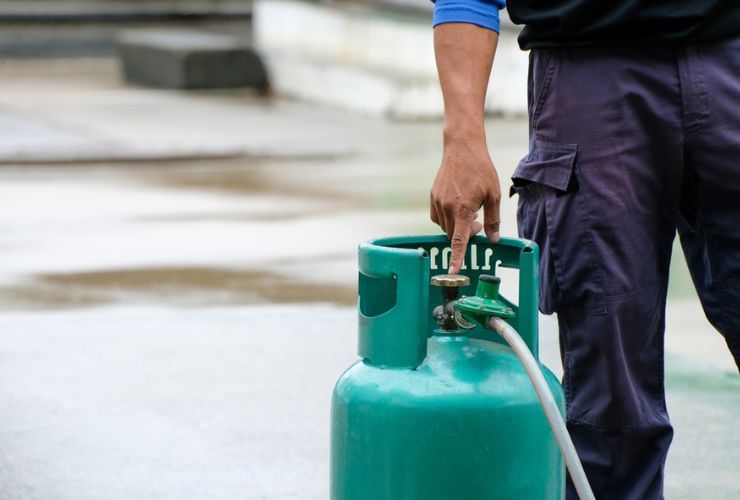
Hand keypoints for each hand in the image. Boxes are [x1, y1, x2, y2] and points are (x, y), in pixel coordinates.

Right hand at [430, 136, 500, 273]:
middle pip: (453, 235)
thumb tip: (493, 240)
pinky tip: (458, 207)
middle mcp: (447, 207)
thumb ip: (493, 220)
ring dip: (457, 227)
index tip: (453, 271)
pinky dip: (448, 219)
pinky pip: (438, 218)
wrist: (462, 148)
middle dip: (466, 235)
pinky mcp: (433, 197)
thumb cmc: (481, 170)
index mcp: (464, 208)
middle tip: (480, 224)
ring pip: (446, 227)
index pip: (459, 240)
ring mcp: (438, 202)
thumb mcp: (493, 195)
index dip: (457, 257)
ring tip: (471, 211)